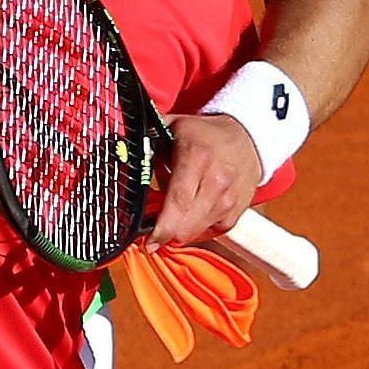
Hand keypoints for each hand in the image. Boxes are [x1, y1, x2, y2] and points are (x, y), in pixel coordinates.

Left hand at [146, 112, 261, 245]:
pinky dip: (196, 230)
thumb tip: (120, 152)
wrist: (248, 138)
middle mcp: (216, 182)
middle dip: (166, 234)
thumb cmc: (204, 135)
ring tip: (172, 219)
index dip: (161, 228)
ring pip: (196, 233)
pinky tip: (191, 217)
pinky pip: (210, 234)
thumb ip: (147, 141)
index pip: (178, 202)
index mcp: (197, 159)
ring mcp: (229, 200)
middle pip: (186, 225)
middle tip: (154, 231)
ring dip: (179, 232)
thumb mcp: (174, 127)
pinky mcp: (236, 213)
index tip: (148, 242)